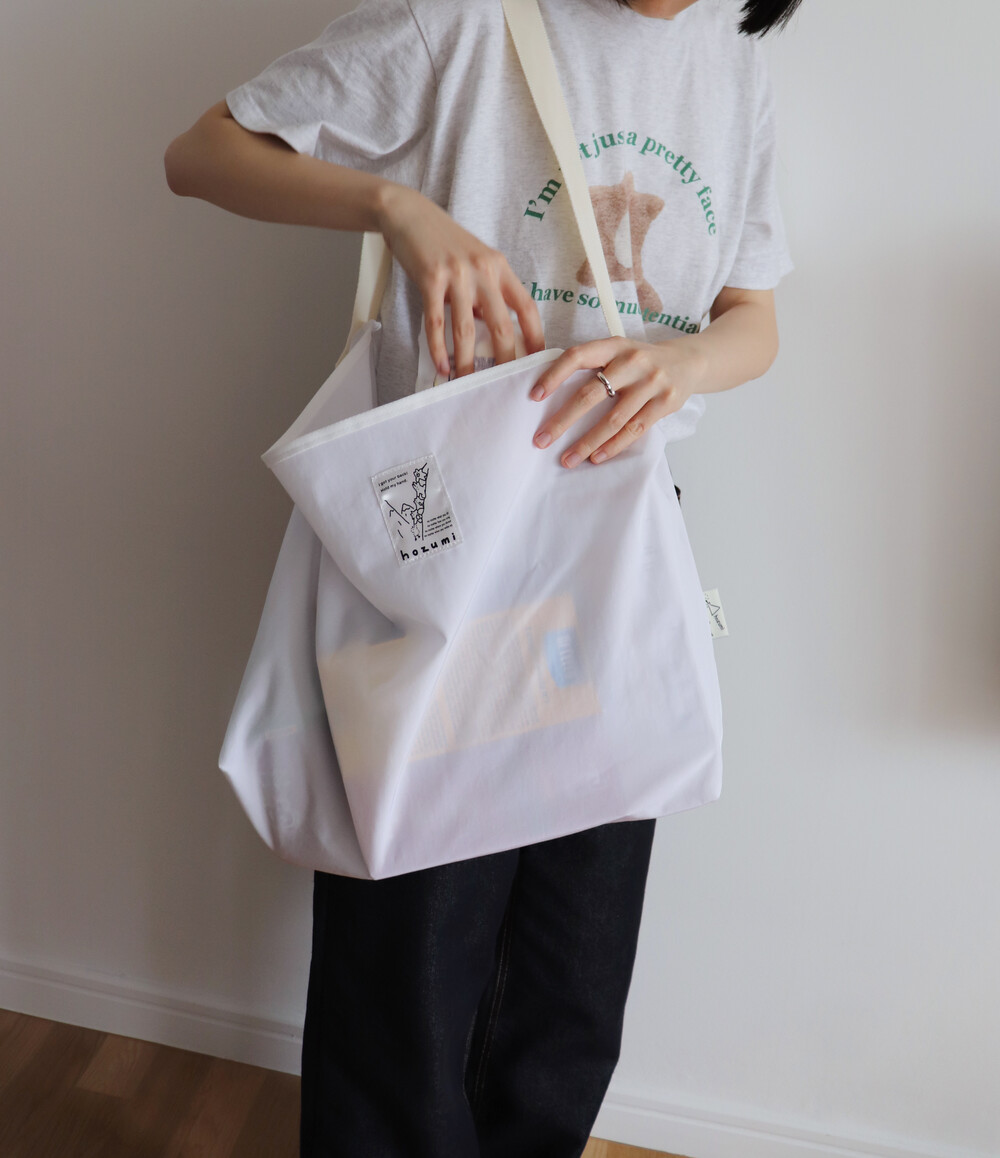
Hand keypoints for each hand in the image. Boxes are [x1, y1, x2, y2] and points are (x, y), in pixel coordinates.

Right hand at [377, 184, 545, 377]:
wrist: (410, 214)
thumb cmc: (445, 241)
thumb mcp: (476, 261)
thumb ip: (487, 292)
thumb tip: (492, 330)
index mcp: (499, 267)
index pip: (526, 307)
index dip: (536, 337)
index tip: (537, 361)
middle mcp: (483, 271)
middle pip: (501, 325)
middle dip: (504, 360)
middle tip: (505, 385)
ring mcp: (457, 276)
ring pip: (466, 330)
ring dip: (467, 362)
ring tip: (467, 384)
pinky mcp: (430, 280)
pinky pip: (437, 323)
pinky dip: (439, 350)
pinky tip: (442, 368)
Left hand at [529, 336, 706, 467]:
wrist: (688, 361)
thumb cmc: (641, 361)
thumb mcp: (618, 352)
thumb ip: (593, 366)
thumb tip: (551, 395)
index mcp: (614, 346)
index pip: (577, 356)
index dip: (553, 376)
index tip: (534, 397)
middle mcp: (632, 361)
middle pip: (590, 394)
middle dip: (562, 421)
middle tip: (541, 440)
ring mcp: (651, 382)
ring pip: (612, 419)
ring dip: (586, 443)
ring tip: (567, 459)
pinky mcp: (666, 403)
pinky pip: (634, 429)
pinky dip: (613, 446)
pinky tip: (596, 458)